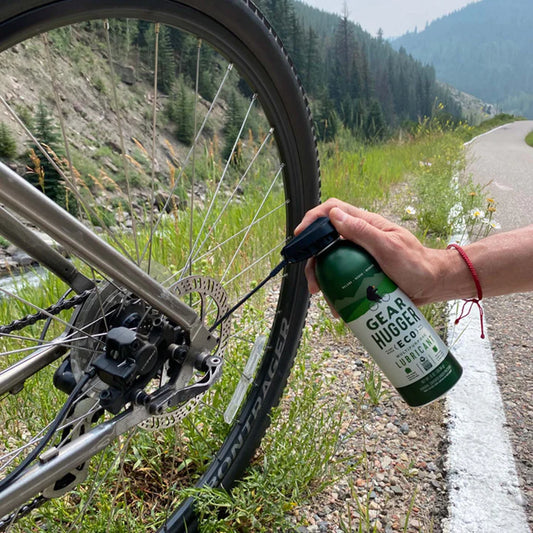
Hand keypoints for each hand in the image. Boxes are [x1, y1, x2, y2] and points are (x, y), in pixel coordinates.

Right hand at [295, 198, 444, 304]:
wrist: (433, 285)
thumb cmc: (417, 264)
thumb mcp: (389, 247)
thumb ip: (363, 231)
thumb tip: (334, 215)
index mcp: (366, 224)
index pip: (333, 211)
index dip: (313, 219)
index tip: (301, 235)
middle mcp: (360, 238)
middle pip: (325, 241)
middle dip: (313, 259)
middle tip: (313, 281)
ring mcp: (359, 256)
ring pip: (330, 262)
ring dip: (322, 279)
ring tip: (324, 297)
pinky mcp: (361, 273)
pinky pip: (341, 279)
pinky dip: (335, 291)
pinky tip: (338, 306)